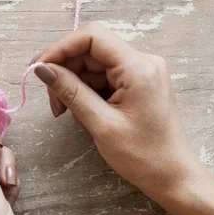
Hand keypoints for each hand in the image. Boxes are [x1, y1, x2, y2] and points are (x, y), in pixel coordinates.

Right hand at [31, 22, 213, 214]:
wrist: (174, 178)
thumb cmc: (143, 156)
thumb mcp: (101, 125)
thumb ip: (71, 92)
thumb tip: (42, 69)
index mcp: (139, 68)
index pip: (92, 36)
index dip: (61, 48)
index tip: (39, 69)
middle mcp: (142, 62)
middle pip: (90, 50)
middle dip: (64, 70)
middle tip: (52, 100)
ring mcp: (140, 71)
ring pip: (93, 64)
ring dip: (72, 83)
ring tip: (64, 111)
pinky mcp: (136, 83)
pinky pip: (102, 76)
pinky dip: (85, 90)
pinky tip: (80, 112)